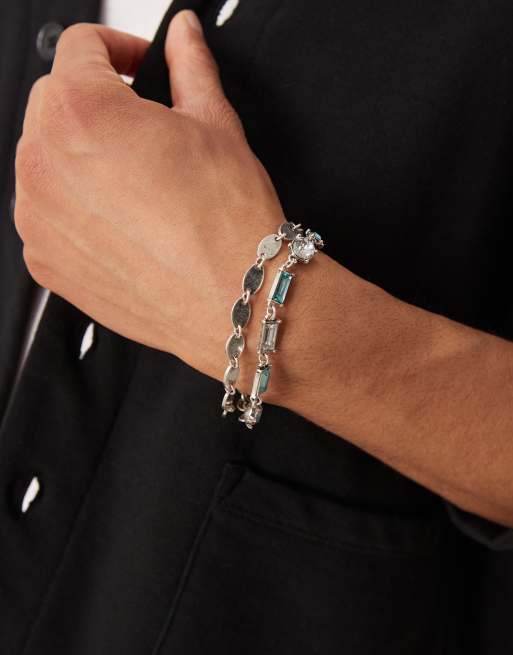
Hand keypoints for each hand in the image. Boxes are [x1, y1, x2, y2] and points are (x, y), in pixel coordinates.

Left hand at [14, 11, 289, 392]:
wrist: (235, 299)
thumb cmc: (228, 223)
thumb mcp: (215, 124)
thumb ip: (189, 67)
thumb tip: (183, 37)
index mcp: (80, 111)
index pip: (79, 48)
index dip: (117, 49)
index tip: (136, 68)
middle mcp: (43, 163)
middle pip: (54, 103)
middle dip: (96, 103)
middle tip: (143, 129)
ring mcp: (38, 218)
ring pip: (47, 161)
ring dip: (81, 158)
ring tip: (136, 182)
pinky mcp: (47, 260)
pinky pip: (48, 215)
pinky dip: (76, 209)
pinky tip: (123, 221)